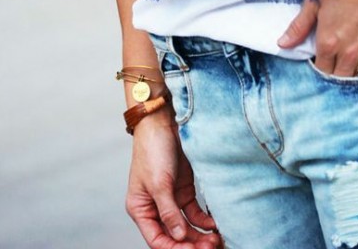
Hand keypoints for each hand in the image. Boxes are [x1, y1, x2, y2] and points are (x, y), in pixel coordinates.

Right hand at [126, 108, 221, 248]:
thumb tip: (179, 237)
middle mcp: (155, 207)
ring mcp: (171, 199)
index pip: (157, 240)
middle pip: (174, 236)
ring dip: (200, 236)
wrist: (163, 121)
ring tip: (216, 240)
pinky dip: (205, 220)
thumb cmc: (153, 149)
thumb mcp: (159, 183)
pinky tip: (215, 224)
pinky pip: (195, 212)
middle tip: (211, 247)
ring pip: (186, 227)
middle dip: (191, 244)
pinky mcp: (184, 190)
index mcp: (141, 209)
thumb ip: (169, 212)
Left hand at [277, 0, 357, 74]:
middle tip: (336, 63)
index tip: (322, 58)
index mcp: (328, 43)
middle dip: (335, 74)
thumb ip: (299, 25)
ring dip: (353, 76)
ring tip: (351, 66)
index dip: (319, 65)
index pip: (320, 70)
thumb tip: (282, 45)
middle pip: (339, 79)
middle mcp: (349, 54)